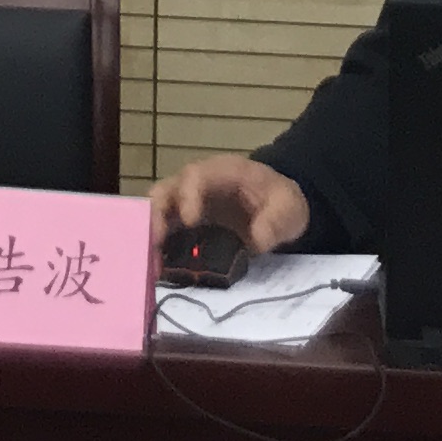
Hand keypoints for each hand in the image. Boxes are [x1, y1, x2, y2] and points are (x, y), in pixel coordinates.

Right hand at [149, 152, 309, 252]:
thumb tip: (256, 240)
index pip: (196, 175)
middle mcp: (198, 184)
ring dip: (152, 233)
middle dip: (157, 213)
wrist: (279, 210)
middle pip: (167, 189)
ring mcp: (189, 203)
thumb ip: (276, 221)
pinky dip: (159, 247)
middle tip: (154, 242)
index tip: (189, 222)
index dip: (188, 196)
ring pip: (159, 210)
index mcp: (223, 172)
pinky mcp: (186, 224)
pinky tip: (159, 268)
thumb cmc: (281, 203)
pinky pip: (165, 230)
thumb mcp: (289, 209)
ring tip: (152, 261)